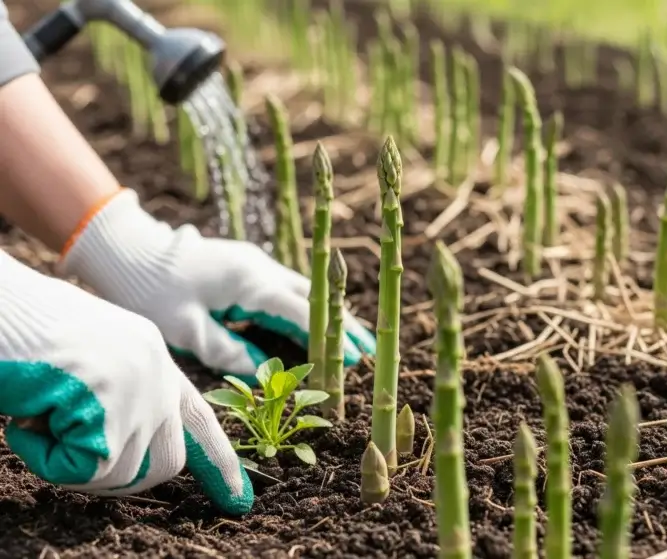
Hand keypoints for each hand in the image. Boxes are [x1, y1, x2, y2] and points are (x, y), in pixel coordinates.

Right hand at [0, 251, 252, 513]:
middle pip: (166, 462)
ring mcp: (137, 385)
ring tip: (37, 415)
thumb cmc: (22, 330)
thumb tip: (122, 451)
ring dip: (69, 462)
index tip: (239, 498)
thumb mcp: (87, 361)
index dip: (218, 461)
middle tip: (64, 452)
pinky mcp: (109, 402)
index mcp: (153, 356)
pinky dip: (44, 458)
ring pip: (122, 472)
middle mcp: (156, 370)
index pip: (199, 417)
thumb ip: (119, 396)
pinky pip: (84, 469)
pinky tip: (26, 417)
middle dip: (118, 477)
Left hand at [60, 189, 375, 378]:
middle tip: (368, 349)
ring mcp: (255, 263)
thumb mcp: (186, 330)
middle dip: (341, 324)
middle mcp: (260, 268)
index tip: (355, 357)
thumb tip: (265, 372)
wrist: (129, 251)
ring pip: (302, 291)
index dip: (331, 336)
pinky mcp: (246, 266)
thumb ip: (229, 352)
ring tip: (351, 339)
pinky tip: (315, 322)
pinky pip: (285, 288)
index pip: (302, 313)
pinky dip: (305, 307)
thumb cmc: (152, 291)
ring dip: (326, 314)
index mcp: (251, 282)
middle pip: (312, 298)